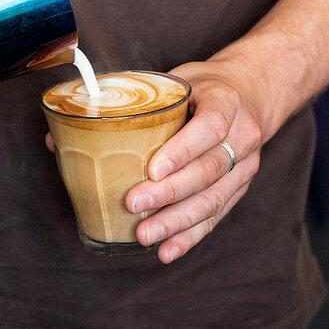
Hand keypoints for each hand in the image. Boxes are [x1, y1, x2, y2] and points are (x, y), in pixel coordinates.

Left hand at [125, 62, 262, 263]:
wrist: (250, 95)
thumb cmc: (204, 86)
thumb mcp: (180, 79)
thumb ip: (145, 101)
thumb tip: (78, 126)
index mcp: (227, 102)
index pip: (210, 127)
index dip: (182, 151)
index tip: (151, 169)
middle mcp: (242, 136)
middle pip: (208, 170)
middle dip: (169, 192)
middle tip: (134, 204)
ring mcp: (245, 166)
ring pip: (213, 199)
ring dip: (177, 221)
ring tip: (145, 235)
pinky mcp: (240, 189)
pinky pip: (216, 216)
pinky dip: (190, 236)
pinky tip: (167, 250)